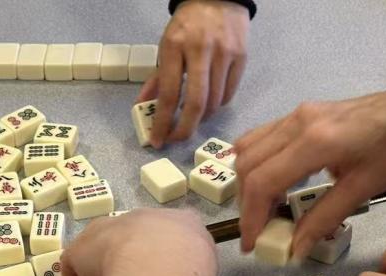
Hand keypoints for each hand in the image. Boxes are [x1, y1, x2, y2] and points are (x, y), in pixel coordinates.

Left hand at [61, 209, 215, 275]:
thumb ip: (194, 267)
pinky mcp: (81, 247)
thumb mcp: (207, 263)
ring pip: (102, 252)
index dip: (158, 259)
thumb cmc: (190, 266)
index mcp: (176, 222)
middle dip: (128, 265)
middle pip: (129, 241)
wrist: (162, 260)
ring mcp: (109, 229)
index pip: (165, 236)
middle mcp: (140, 219)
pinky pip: (75, 266)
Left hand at [139, 0, 248, 147]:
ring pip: (215, 101)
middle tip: (177, 139)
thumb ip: (156, 78)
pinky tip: (210, 103)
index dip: (163, 122)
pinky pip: (229, 93)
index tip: (158, 140)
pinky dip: (218, 105)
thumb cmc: (187, 26)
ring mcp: (224, 52)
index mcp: (174, 46)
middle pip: (197, 102)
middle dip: (185, 128)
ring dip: (202, 118)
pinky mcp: (242, 56)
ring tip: (193, 118)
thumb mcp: (166, 46)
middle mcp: (200, 49)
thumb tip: (143, 106)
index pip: (169, 94)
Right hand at [235, 62, 385, 256]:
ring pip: (249, 148)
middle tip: (259, 231)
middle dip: (246, 203)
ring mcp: (297, 113)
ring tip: (264, 208)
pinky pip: (263, 137)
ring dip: (248, 182)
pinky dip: (257, 163)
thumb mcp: (365, 188)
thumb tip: (296, 248)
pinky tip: (272, 182)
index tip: (252, 244)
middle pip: (248, 165)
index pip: (262, 182)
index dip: (251, 217)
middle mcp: (298, 123)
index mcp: (314, 143)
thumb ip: (324, 218)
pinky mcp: (302, 112)